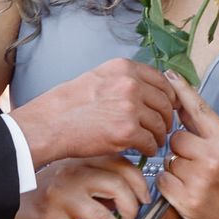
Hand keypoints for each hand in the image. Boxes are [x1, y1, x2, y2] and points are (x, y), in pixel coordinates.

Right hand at [7, 155, 150, 218]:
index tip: (144, 198)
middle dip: (132, 209)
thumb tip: (130, 197)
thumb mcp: (67, 178)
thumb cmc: (38, 195)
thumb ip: (96, 182)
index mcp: (78, 161)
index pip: (120, 163)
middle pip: (118, 187)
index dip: (139, 182)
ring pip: (105, 218)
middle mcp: (70, 175)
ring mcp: (60, 199)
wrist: (2, 207)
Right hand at [8, 58, 176, 165]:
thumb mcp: (97, 78)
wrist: (49, 124)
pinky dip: (149, 149)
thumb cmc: (66, 105)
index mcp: (123, 68)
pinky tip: (142, 150)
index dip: (168, 96)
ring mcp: (130, 107)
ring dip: (158, 136)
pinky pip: (150, 142)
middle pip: (164, 102)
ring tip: (152, 141)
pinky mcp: (128, 131)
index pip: (161, 79)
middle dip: (166, 117)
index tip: (169, 105)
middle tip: (162, 128)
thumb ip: (123, 80)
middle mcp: (129, 84)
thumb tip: (146, 91)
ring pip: (160, 124)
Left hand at [156, 70, 218, 218]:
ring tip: (196, 178)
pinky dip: (169, 184)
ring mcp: (199, 181)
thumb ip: (208, 131)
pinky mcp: (187, 202)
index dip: (182, 91)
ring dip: (176, 168)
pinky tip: (186, 189)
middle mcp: (214, 159)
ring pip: (168, 161)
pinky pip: (162, 181)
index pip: (199, 110)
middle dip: (180, 148)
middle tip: (196, 161)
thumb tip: (181, 106)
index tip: (168, 75)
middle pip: (175, 138)